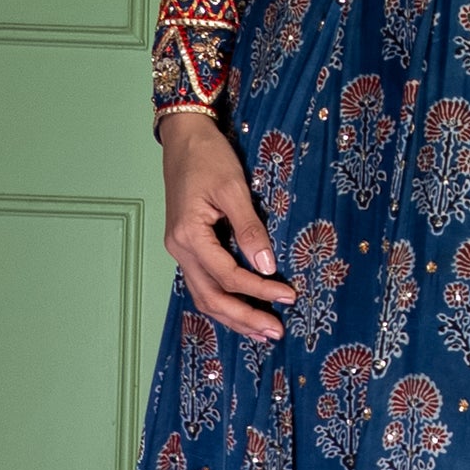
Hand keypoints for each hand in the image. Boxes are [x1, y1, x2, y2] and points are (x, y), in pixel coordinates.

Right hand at [158, 112, 296, 342]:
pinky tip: (241, 309)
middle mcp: (179, 248)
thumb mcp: (234, 189)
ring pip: (204, 295)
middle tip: (276, 332)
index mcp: (188, 235)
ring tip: (262, 332)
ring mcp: (180, 249)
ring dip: (233, 316)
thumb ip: (250, 228)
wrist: (184, 136)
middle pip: (211, 297)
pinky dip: (223, 299)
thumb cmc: (208, 157)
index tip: (289, 295)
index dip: (259, 290)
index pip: (227, 276)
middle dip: (244, 318)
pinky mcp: (187, 246)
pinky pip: (203, 282)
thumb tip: (268, 266)